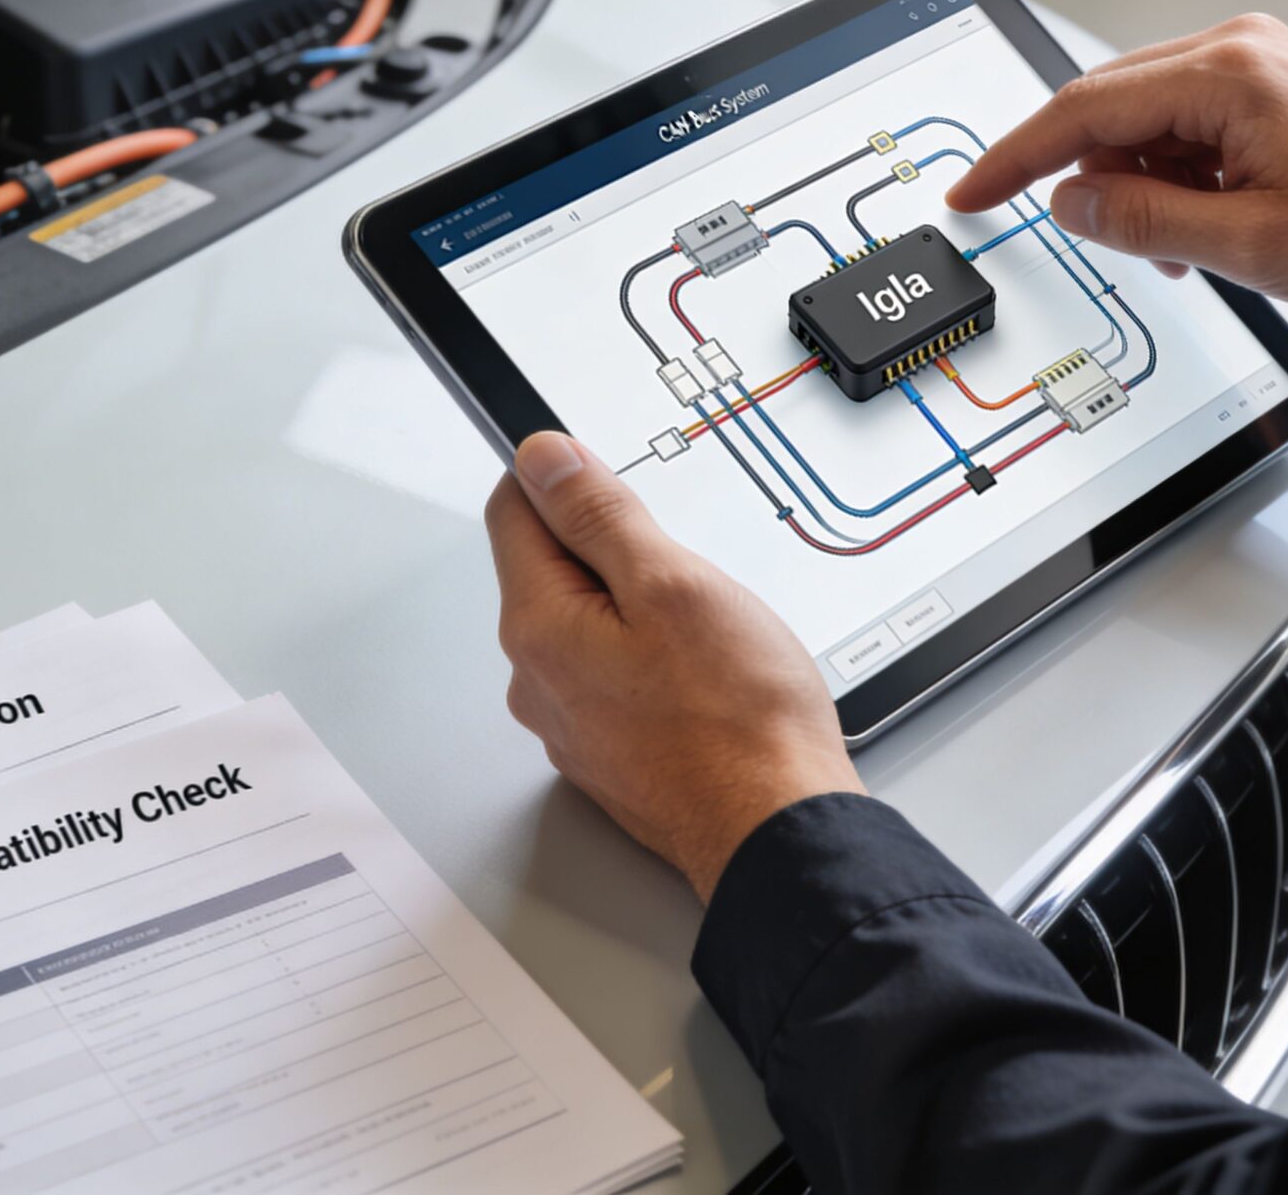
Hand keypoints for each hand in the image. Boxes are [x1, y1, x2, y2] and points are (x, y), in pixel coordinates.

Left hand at [484, 431, 864, 902]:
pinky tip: (706, 681)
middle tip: (684, 577)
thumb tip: (544, 460)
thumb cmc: (737, 719)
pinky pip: (615, 679)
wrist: (775, 827)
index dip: (564, 478)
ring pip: (590, 627)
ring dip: (638, 612)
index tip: (611, 481)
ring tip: (706, 639)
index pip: (512, 511)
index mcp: (540, 628)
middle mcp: (538, 680)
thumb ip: (599, 514)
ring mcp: (571, 723)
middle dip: (614, 553)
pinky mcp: (608, 754)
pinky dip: (654, 665)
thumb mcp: (672, 583)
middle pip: (553, 570)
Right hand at [947, 14, 1287, 321]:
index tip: (973, 189)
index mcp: (1228, 74)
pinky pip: (1190, 125)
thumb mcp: (1247, 244)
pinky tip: (1205, 223)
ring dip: (1144, 187)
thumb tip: (1074, 202)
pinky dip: (1179, 177)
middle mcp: (1239, 49)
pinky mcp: (1272, 87)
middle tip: (1099, 240)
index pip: (1085, 107)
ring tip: (1184, 246)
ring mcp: (1258, 62)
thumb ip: (1145, 220)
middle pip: (1113, 106)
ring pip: (1150, 121)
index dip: (1017, 155)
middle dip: (1094, 180)